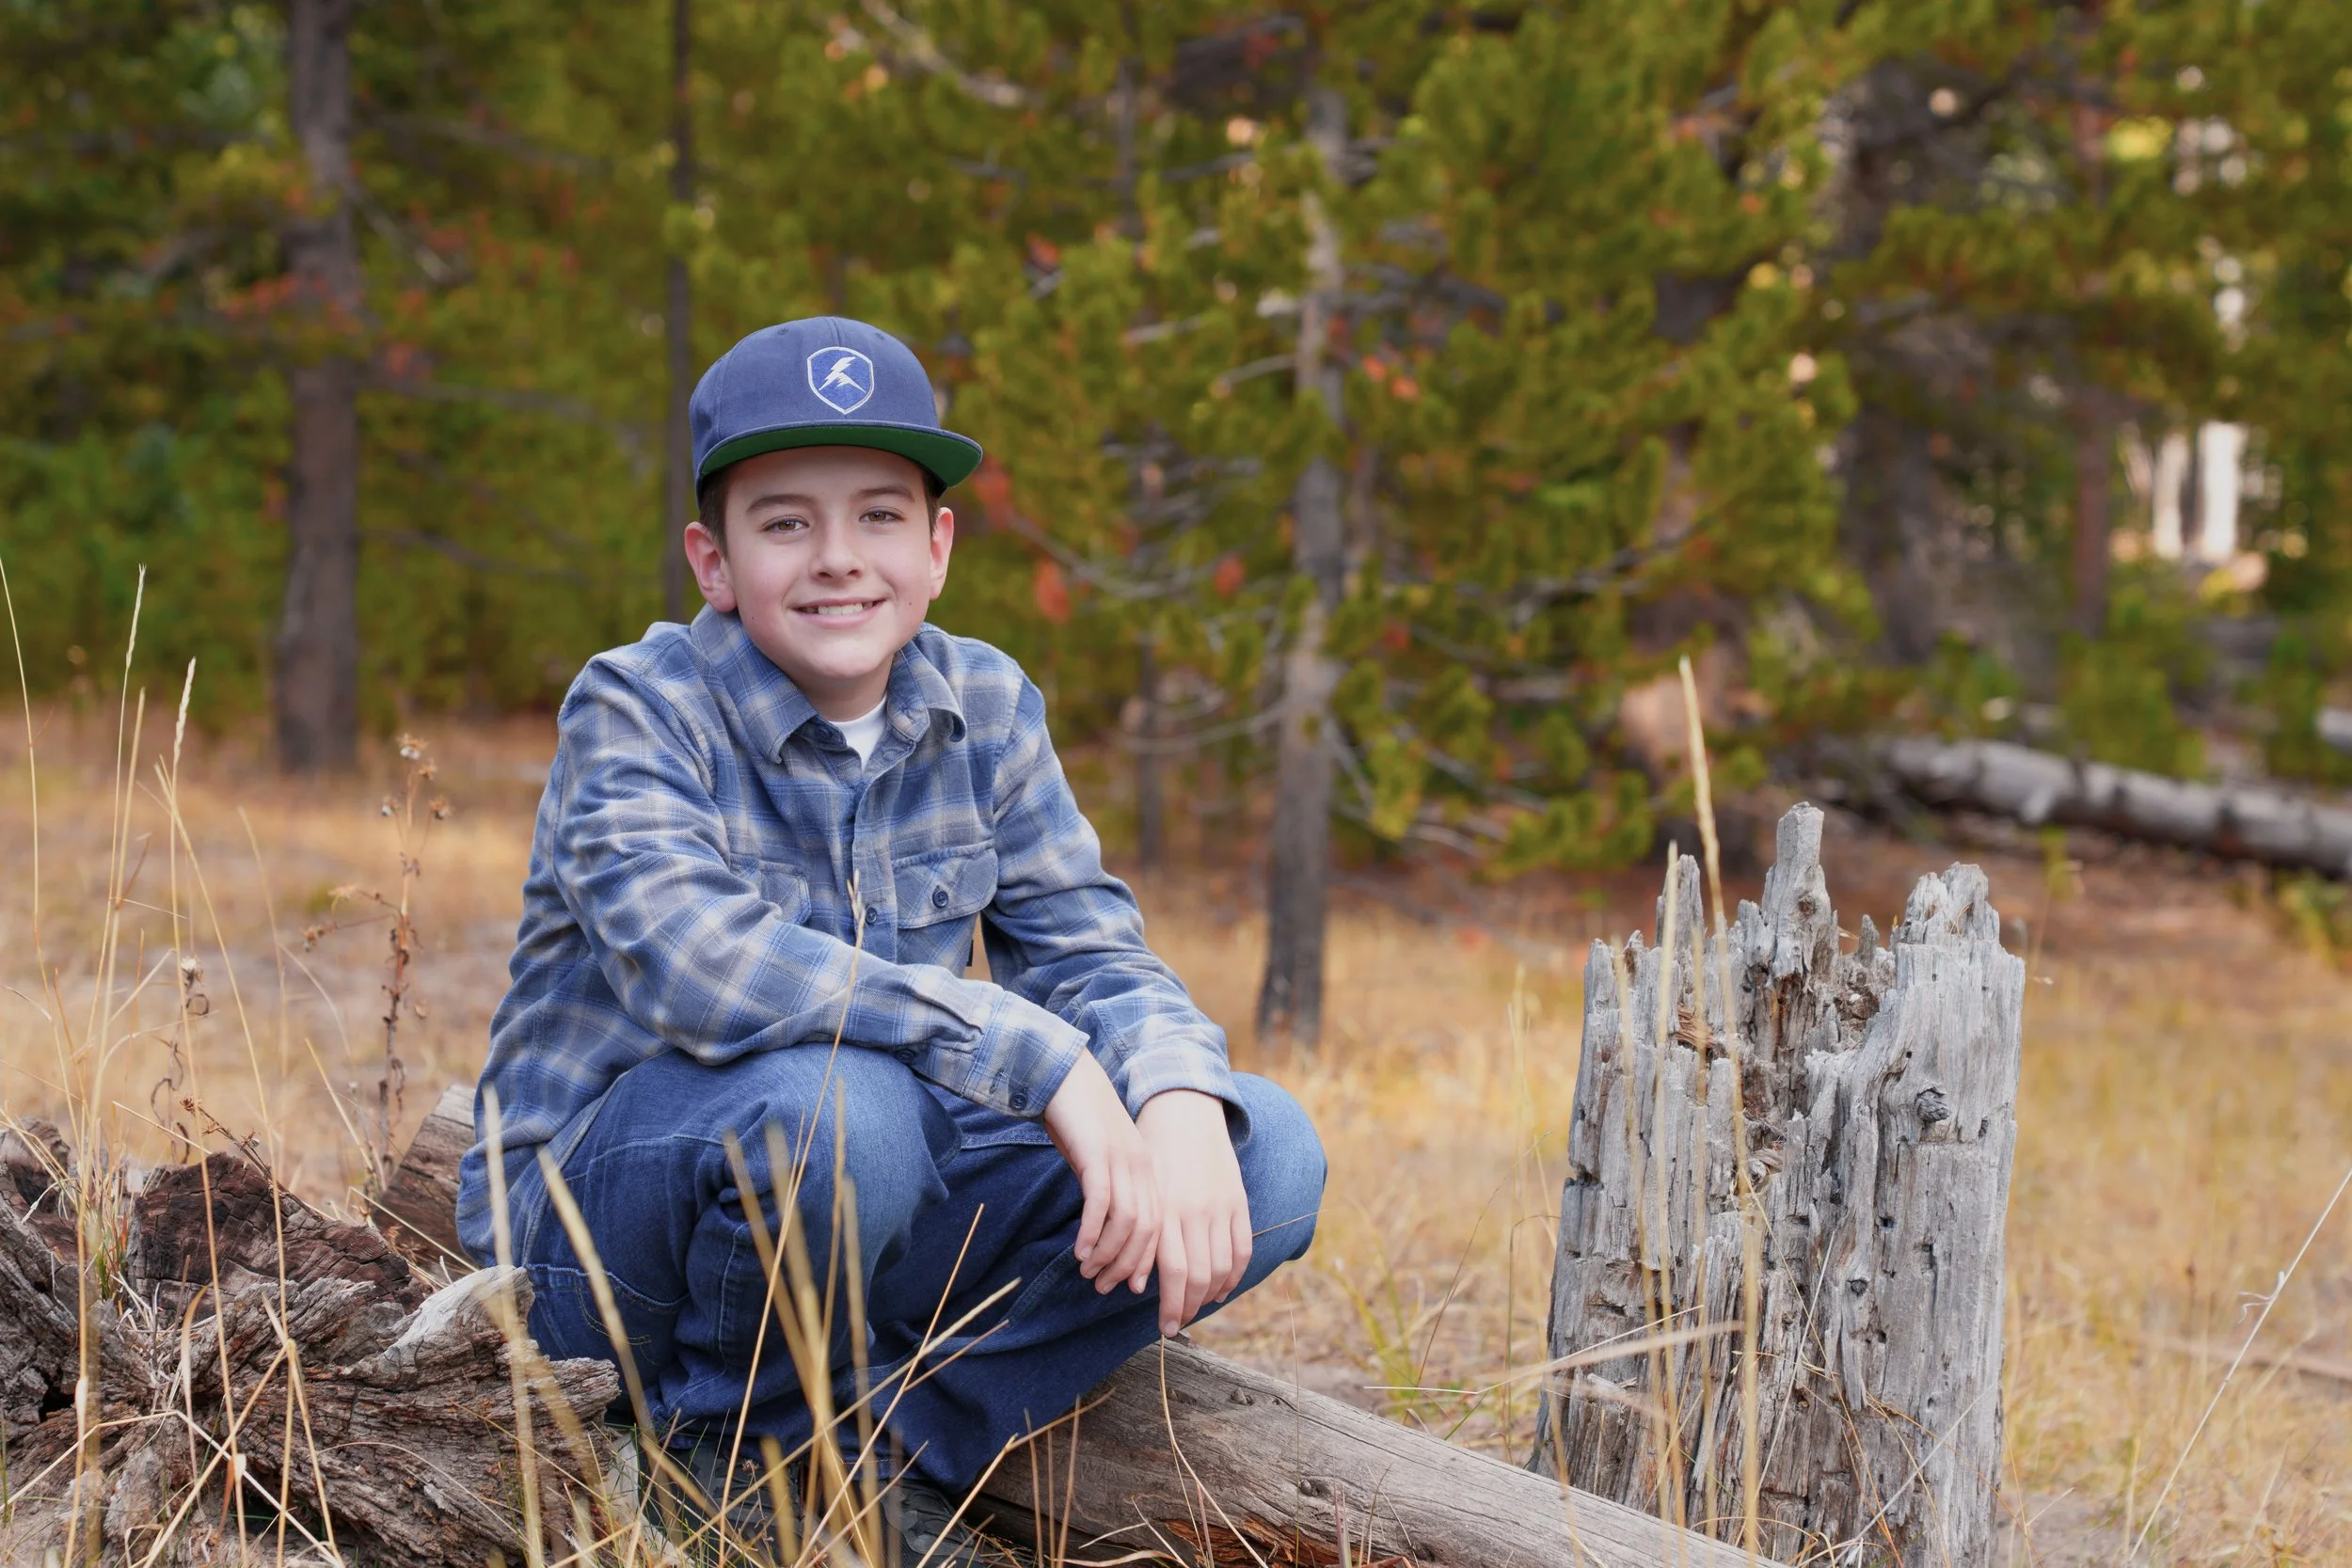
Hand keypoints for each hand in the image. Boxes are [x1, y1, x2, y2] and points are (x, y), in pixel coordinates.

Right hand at [1042, 1051, 1159, 1294]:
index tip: (1129, 1286)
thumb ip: (1109, 1193)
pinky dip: (1091, 1233)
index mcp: (1148, 1170)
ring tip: (1087, 1272)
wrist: (1065, 1076)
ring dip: (1106, 1254)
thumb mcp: (1101, 1161)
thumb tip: (1102, 1235)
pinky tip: (1079, 1252)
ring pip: (1126, 1223)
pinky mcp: (1097, 1154)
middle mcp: (1142, 1166)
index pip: (1157, 1228)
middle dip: (1125, 1266)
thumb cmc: (1078, 1123)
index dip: (1145, 1261)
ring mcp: (1122, 1159)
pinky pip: (1100, 1203)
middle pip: (1146, 1231)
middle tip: (1102, 1287)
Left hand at [1136, 1089, 1251, 1335]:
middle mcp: (1195, 1212)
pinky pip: (1242, 1249)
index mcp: (1166, 1211)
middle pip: (1201, 1277)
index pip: (1175, 1274)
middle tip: (1179, 1323)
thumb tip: (1139, 1282)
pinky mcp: (1238, 1201)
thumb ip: (1143, 1233)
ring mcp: (1221, 1207)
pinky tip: (1222, 1288)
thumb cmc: (1151, 1154)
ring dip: (1211, 1297)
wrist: (1184, 1111)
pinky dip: (1235, 1275)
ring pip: (1223, 1268)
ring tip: (1198, 1307)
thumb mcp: (1139, 1192)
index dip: (1173, 1306)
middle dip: (1190, 1308)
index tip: (1165, 1328)